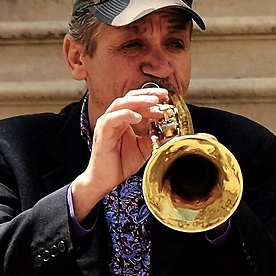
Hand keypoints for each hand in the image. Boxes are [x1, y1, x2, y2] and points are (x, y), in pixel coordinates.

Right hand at [70, 86, 171, 219]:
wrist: (105, 180)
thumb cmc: (121, 164)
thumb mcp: (144, 148)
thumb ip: (155, 138)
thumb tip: (172, 132)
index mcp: (123, 120)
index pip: (136, 102)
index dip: (151, 98)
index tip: (166, 98)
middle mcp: (113, 118)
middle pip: (129, 98)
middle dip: (146, 94)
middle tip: (162, 95)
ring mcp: (106, 124)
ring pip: (121, 104)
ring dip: (138, 101)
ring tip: (153, 102)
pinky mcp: (102, 133)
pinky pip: (113, 119)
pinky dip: (126, 115)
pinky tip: (138, 117)